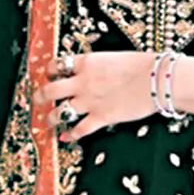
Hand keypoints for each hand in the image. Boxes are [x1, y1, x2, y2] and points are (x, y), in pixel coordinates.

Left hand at [33, 49, 155, 141]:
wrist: (156, 79)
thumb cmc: (144, 65)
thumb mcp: (116, 57)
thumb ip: (101, 65)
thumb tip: (99, 70)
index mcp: (87, 62)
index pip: (58, 65)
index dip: (50, 71)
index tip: (49, 75)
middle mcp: (83, 82)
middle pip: (51, 90)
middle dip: (40, 95)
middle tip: (37, 98)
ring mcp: (90, 101)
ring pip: (61, 112)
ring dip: (51, 117)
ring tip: (48, 120)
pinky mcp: (101, 117)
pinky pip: (80, 129)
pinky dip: (71, 135)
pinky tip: (65, 137)